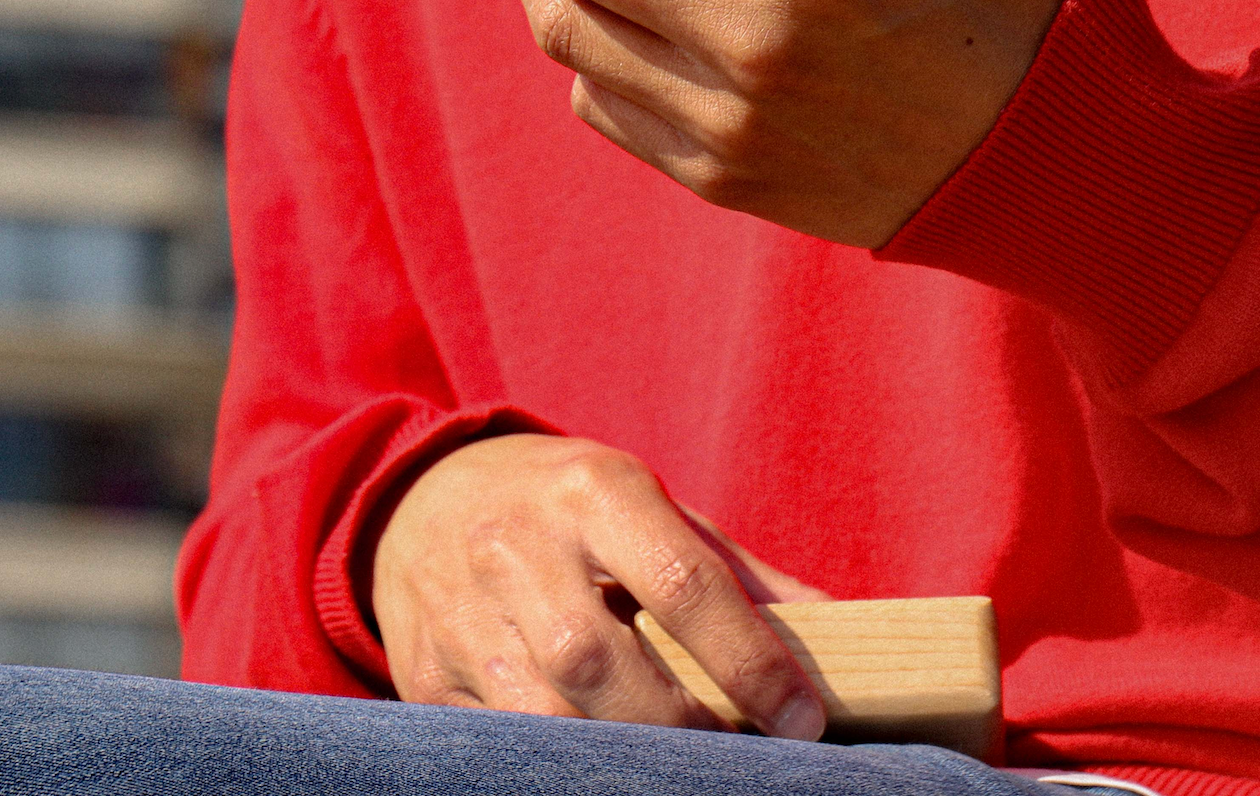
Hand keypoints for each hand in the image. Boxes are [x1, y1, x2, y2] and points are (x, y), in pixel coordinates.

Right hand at [369, 433, 830, 734]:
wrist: (418, 498)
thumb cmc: (563, 507)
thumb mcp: (648, 506)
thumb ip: (738, 571)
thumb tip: (840, 628)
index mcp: (591, 491)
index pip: (682, 582)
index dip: (750, 661)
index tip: (802, 717)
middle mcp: (517, 546)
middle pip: (602, 662)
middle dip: (682, 726)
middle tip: (739, 755)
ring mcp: (461, 612)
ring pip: (544, 715)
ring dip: (621, 756)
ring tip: (679, 767)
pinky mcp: (427, 671)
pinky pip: (500, 740)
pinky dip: (559, 761)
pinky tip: (603, 762)